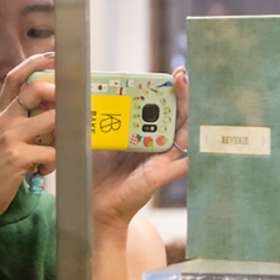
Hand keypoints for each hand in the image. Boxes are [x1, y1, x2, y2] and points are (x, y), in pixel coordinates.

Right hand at [0, 52, 56, 229]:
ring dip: (63, 137)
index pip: (15, 78)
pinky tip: (41, 171)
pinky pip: (52, 152)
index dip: (34, 62)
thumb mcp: (2, 141)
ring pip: (53, 121)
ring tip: (52, 153)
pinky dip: (54, 162)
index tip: (53, 54)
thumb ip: (21, 125)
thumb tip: (52, 114)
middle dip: (59, 94)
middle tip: (71, 108)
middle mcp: (2, 121)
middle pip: (36, 90)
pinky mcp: (18, 157)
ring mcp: (9, 138)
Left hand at [91, 66, 189, 230]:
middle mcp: (154, 145)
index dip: (162, 91)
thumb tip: (75, 94)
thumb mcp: (90, 139)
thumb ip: (91, 120)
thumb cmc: (92, 174)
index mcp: (139, 134)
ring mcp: (160, 159)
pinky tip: (203, 142)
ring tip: (189, 92)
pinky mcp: (161, 175)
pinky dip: (194, 156)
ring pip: (184, 133)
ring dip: (189, 113)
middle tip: (182, 75)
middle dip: (181, 94)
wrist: (92, 204)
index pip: (155, 108)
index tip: (164, 74)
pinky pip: (183, 165)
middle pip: (176, 116)